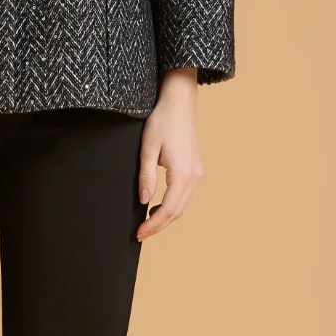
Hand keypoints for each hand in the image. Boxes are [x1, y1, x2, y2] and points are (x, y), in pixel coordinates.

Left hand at [136, 67, 203, 239]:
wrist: (179, 102)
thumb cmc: (162, 121)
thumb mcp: (147, 149)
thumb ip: (146, 177)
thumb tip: (144, 201)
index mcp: (183, 174)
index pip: (168, 210)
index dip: (153, 225)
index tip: (138, 233)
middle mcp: (194, 176)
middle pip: (177, 212)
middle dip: (158, 225)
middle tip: (140, 233)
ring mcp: (197, 172)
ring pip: (182, 205)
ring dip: (165, 216)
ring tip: (146, 223)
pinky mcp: (195, 168)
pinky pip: (184, 194)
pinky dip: (171, 205)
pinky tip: (157, 206)